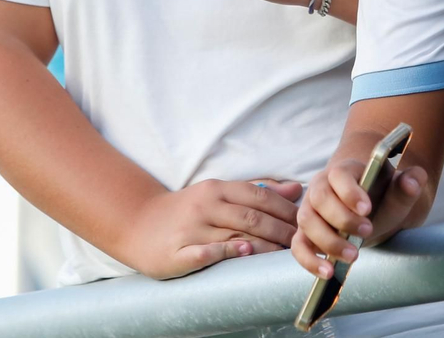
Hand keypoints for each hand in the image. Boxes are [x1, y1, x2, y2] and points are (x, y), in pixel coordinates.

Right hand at [117, 178, 302, 278]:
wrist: (137, 223)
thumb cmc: (187, 210)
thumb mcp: (218, 193)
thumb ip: (257, 191)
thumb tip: (296, 189)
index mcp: (216, 190)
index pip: (259, 196)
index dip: (285, 208)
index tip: (306, 220)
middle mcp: (205, 207)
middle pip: (251, 216)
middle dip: (282, 230)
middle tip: (304, 242)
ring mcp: (191, 230)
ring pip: (233, 234)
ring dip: (264, 244)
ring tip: (287, 252)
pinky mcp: (177, 253)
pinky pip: (205, 252)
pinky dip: (225, 251)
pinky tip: (243, 251)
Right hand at [292, 158, 426, 278]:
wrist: (374, 208)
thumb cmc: (384, 196)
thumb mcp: (398, 190)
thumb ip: (408, 184)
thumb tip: (414, 179)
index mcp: (344, 170)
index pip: (339, 175)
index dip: (350, 191)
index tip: (367, 209)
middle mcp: (321, 187)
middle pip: (319, 198)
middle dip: (342, 218)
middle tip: (367, 232)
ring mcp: (310, 209)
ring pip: (307, 221)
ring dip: (328, 241)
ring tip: (353, 256)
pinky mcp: (305, 233)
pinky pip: (298, 245)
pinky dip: (309, 260)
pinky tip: (328, 272)